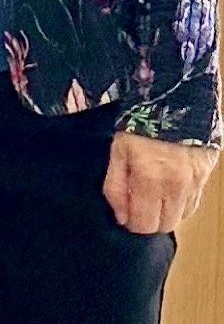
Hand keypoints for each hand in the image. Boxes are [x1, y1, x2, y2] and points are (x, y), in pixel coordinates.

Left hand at [102, 132, 219, 234]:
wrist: (175, 98)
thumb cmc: (140, 122)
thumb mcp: (117, 152)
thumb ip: (115, 186)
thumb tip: (120, 216)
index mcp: (151, 180)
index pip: (144, 225)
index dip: (131, 224)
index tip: (124, 215)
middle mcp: (178, 186)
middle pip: (165, 225)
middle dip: (149, 221)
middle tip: (137, 205)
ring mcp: (197, 181)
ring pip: (183, 216)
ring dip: (166, 213)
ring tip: (152, 196)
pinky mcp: (208, 174)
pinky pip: (195, 202)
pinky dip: (181, 203)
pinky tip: (169, 190)